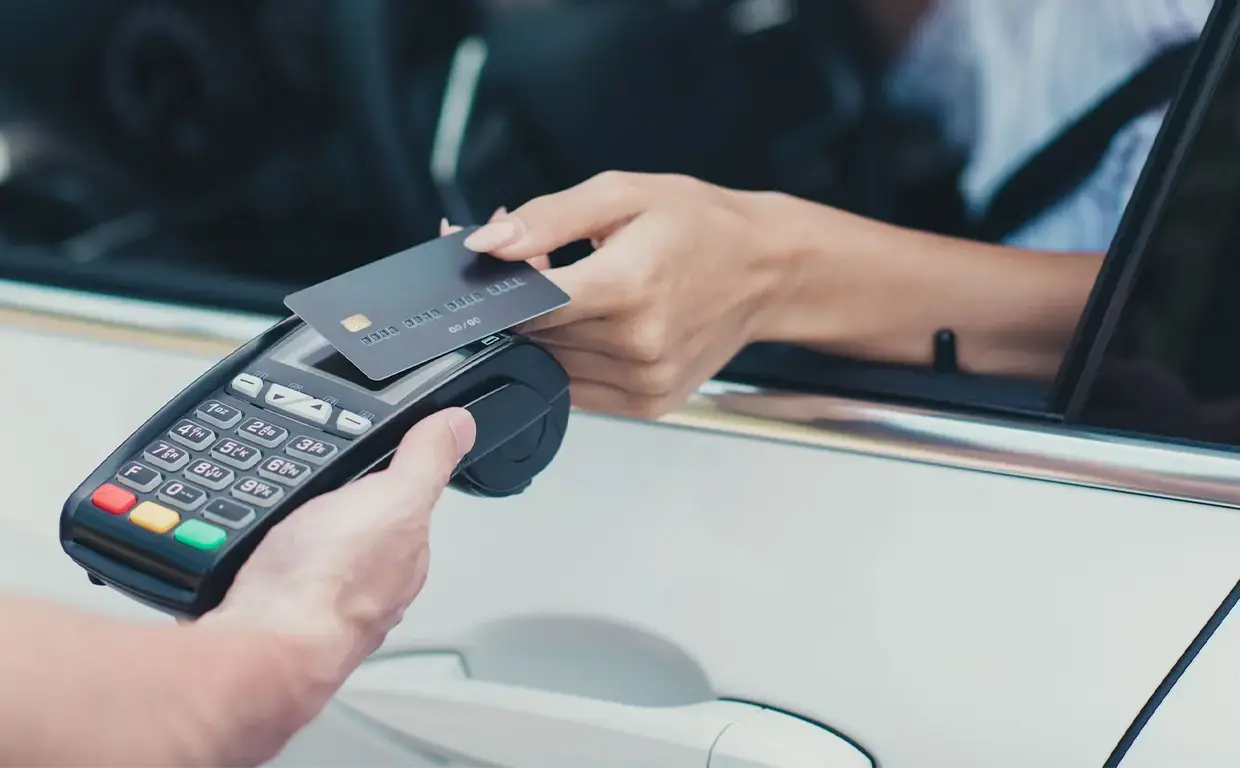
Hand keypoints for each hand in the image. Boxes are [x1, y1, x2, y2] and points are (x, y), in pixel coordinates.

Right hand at [199, 408, 475, 673]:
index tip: (364, 459)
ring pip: (310, 555)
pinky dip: (262, 560)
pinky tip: (252, 552)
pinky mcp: (272, 614)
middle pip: (353, 533)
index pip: (404, 510)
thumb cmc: (329, 583)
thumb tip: (460, 425)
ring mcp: (317, 604)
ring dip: (293, 535)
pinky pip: (271, 573)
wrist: (262, 643)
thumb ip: (424, 460)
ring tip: (276, 513)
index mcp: (404, 557)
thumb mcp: (392, 496)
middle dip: (333, 510)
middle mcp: (368, 589)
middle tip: (308, 483)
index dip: (383, 480)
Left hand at [443, 172, 799, 418]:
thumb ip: (547, 219)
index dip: (502, 287)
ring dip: (550, 332)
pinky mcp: (649, 403)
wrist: (768, 271)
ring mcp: (644, 380)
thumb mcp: (623, 194)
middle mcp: (637, 343)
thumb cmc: (703, 227)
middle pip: (537, 335)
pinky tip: (601, 323)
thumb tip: (486, 244)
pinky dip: (575, 357)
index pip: (529, 306)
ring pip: (553, 364)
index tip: (499, 268)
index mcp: (629, 286)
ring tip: (588, 291)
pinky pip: (580, 388)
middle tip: (552, 263)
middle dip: (527, 303)